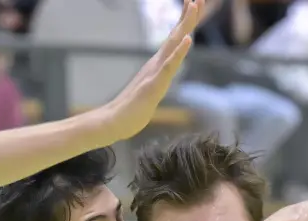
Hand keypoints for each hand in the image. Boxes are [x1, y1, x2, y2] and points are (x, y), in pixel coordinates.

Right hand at [99, 0, 202, 139]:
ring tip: (194, 5)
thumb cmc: (130, 110)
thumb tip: (157, 81)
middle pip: (176, 36)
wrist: (113, 122)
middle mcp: (156, 64)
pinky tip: (187, 40)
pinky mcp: (154, 85)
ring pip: (173, 44)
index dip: (184, 23)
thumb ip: (154, 84)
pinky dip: (178, 52)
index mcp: (157, 65)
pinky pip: (168, 66)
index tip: (193, 4)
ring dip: (185, 25)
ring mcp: (155, 73)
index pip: (174, 40)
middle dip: (189, 16)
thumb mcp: (149, 94)